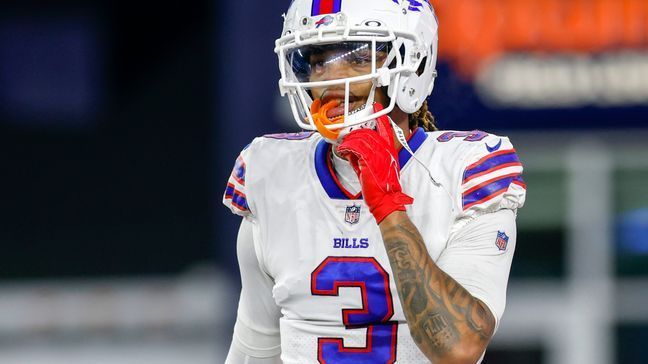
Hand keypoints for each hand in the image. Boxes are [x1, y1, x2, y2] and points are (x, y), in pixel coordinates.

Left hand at [336, 104, 412, 223]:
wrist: (386, 199)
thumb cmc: (382, 188)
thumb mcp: (374, 170)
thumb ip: (363, 159)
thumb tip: (351, 152)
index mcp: (389, 151)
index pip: (386, 130)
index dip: (381, 119)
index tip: (377, 109)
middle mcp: (385, 150)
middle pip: (369, 132)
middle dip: (356, 133)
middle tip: (347, 136)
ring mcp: (378, 153)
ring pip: (361, 138)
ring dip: (349, 141)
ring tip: (343, 145)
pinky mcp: (369, 159)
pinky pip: (355, 147)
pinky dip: (346, 148)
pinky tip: (342, 150)